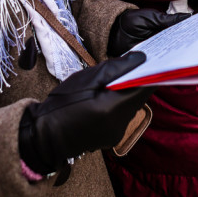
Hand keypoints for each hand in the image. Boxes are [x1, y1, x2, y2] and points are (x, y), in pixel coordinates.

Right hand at [18, 53, 152, 174]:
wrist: (44, 137)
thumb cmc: (61, 105)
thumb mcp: (85, 79)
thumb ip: (115, 69)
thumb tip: (140, 58)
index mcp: (112, 108)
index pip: (144, 87)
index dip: (150, 72)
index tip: (152, 59)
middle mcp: (120, 124)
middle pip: (140, 97)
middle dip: (138, 81)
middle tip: (133, 64)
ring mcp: (117, 134)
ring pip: (132, 107)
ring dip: (129, 92)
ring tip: (116, 80)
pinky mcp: (112, 138)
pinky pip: (123, 116)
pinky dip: (120, 104)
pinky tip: (107, 97)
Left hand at [109, 8, 190, 56]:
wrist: (113, 31)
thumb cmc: (132, 21)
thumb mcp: (152, 17)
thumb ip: (169, 19)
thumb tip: (188, 17)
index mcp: (166, 29)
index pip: (182, 33)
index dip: (192, 34)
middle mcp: (163, 42)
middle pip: (179, 46)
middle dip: (188, 47)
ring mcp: (156, 52)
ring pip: (170, 56)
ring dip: (178, 57)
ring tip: (188, 58)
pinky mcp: (149, 62)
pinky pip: (158, 64)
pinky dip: (164, 64)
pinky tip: (171, 64)